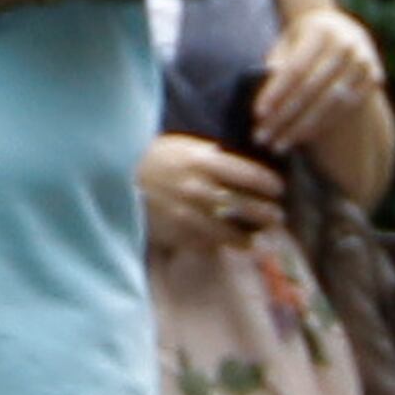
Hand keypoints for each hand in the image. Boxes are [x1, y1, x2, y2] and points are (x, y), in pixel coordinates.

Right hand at [139, 130, 281, 254]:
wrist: (115, 178)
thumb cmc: (153, 159)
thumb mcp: (183, 147)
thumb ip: (212, 157)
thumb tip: (238, 168)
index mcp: (203, 161)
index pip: (250, 176)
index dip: (270, 185)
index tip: (279, 190)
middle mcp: (198, 188)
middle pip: (245, 205)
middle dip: (267, 214)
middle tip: (277, 217)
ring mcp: (186, 213)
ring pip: (228, 232)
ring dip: (247, 239)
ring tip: (256, 242)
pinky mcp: (174, 232)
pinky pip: (204, 244)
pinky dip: (217, 247)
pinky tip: (225, 247)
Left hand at [250, 0, 382, 152]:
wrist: (339, 26)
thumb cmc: (302, 40)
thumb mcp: (287, 42)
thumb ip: (277, 62)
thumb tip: (263, 85)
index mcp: (321, 31)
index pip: (295, 68)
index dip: (276, 92)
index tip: (257, 114)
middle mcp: (346, 43)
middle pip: (311, 88)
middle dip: (285, 116)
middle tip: (262, 137)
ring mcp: (364, 60)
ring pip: (330, 103)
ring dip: (302, 128)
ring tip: (278, 145)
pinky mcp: (373, 77)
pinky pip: (346, 109)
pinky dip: (323, 125)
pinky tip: (302, 138)